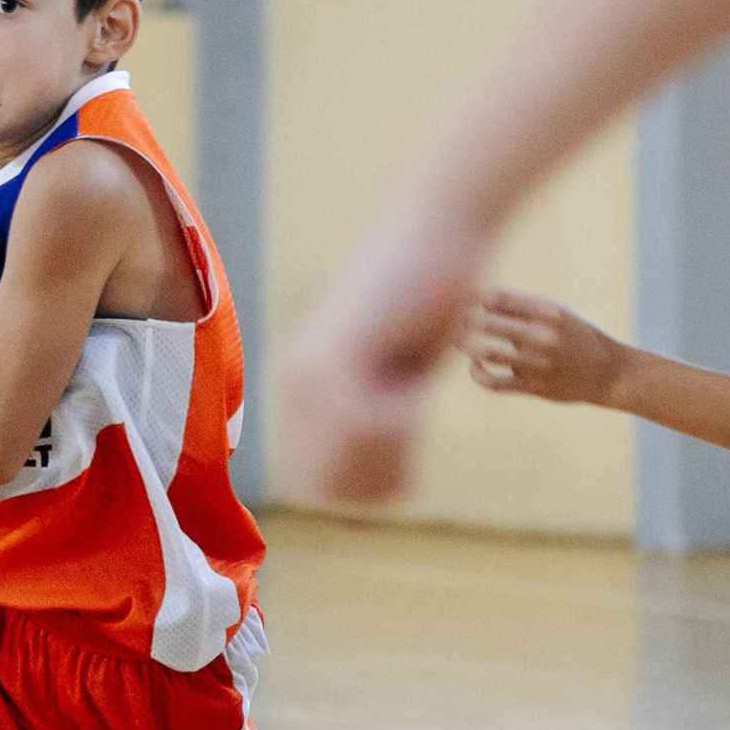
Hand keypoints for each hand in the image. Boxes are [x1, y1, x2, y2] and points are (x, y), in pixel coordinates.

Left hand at [276, 211, 480, 504]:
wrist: (438, 232)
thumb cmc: (429, 300)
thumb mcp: (395, 378)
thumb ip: (371, 425)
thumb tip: (353, 496)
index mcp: (298, 394)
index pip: (319, 490)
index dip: (369, 487)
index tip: (405, 451)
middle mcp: (291, 387)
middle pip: (331, 490)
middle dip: (378, 476)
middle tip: (411, 429)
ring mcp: (309, 375)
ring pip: (345, 467)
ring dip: (391, 454)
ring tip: (410, 406)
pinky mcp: (336, 358)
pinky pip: (368, 430)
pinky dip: (403, 426)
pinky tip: (414, 389)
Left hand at [459, 289, 630, 405]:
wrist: (610, 374)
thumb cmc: (578, 338)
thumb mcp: (559, 315)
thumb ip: (522, 308)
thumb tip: (480, 300)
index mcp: (549, 312)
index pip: (500, 297)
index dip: (474, 296)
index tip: (464, 297)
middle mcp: (543, 336)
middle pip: (486, 323)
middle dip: (463, 320)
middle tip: (456, 320)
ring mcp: (538, 364)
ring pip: (485, 352)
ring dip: (465, 344)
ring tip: (458, 340)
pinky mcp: (535, 387)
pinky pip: (494, 382)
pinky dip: (477, 374)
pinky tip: (474, 366)